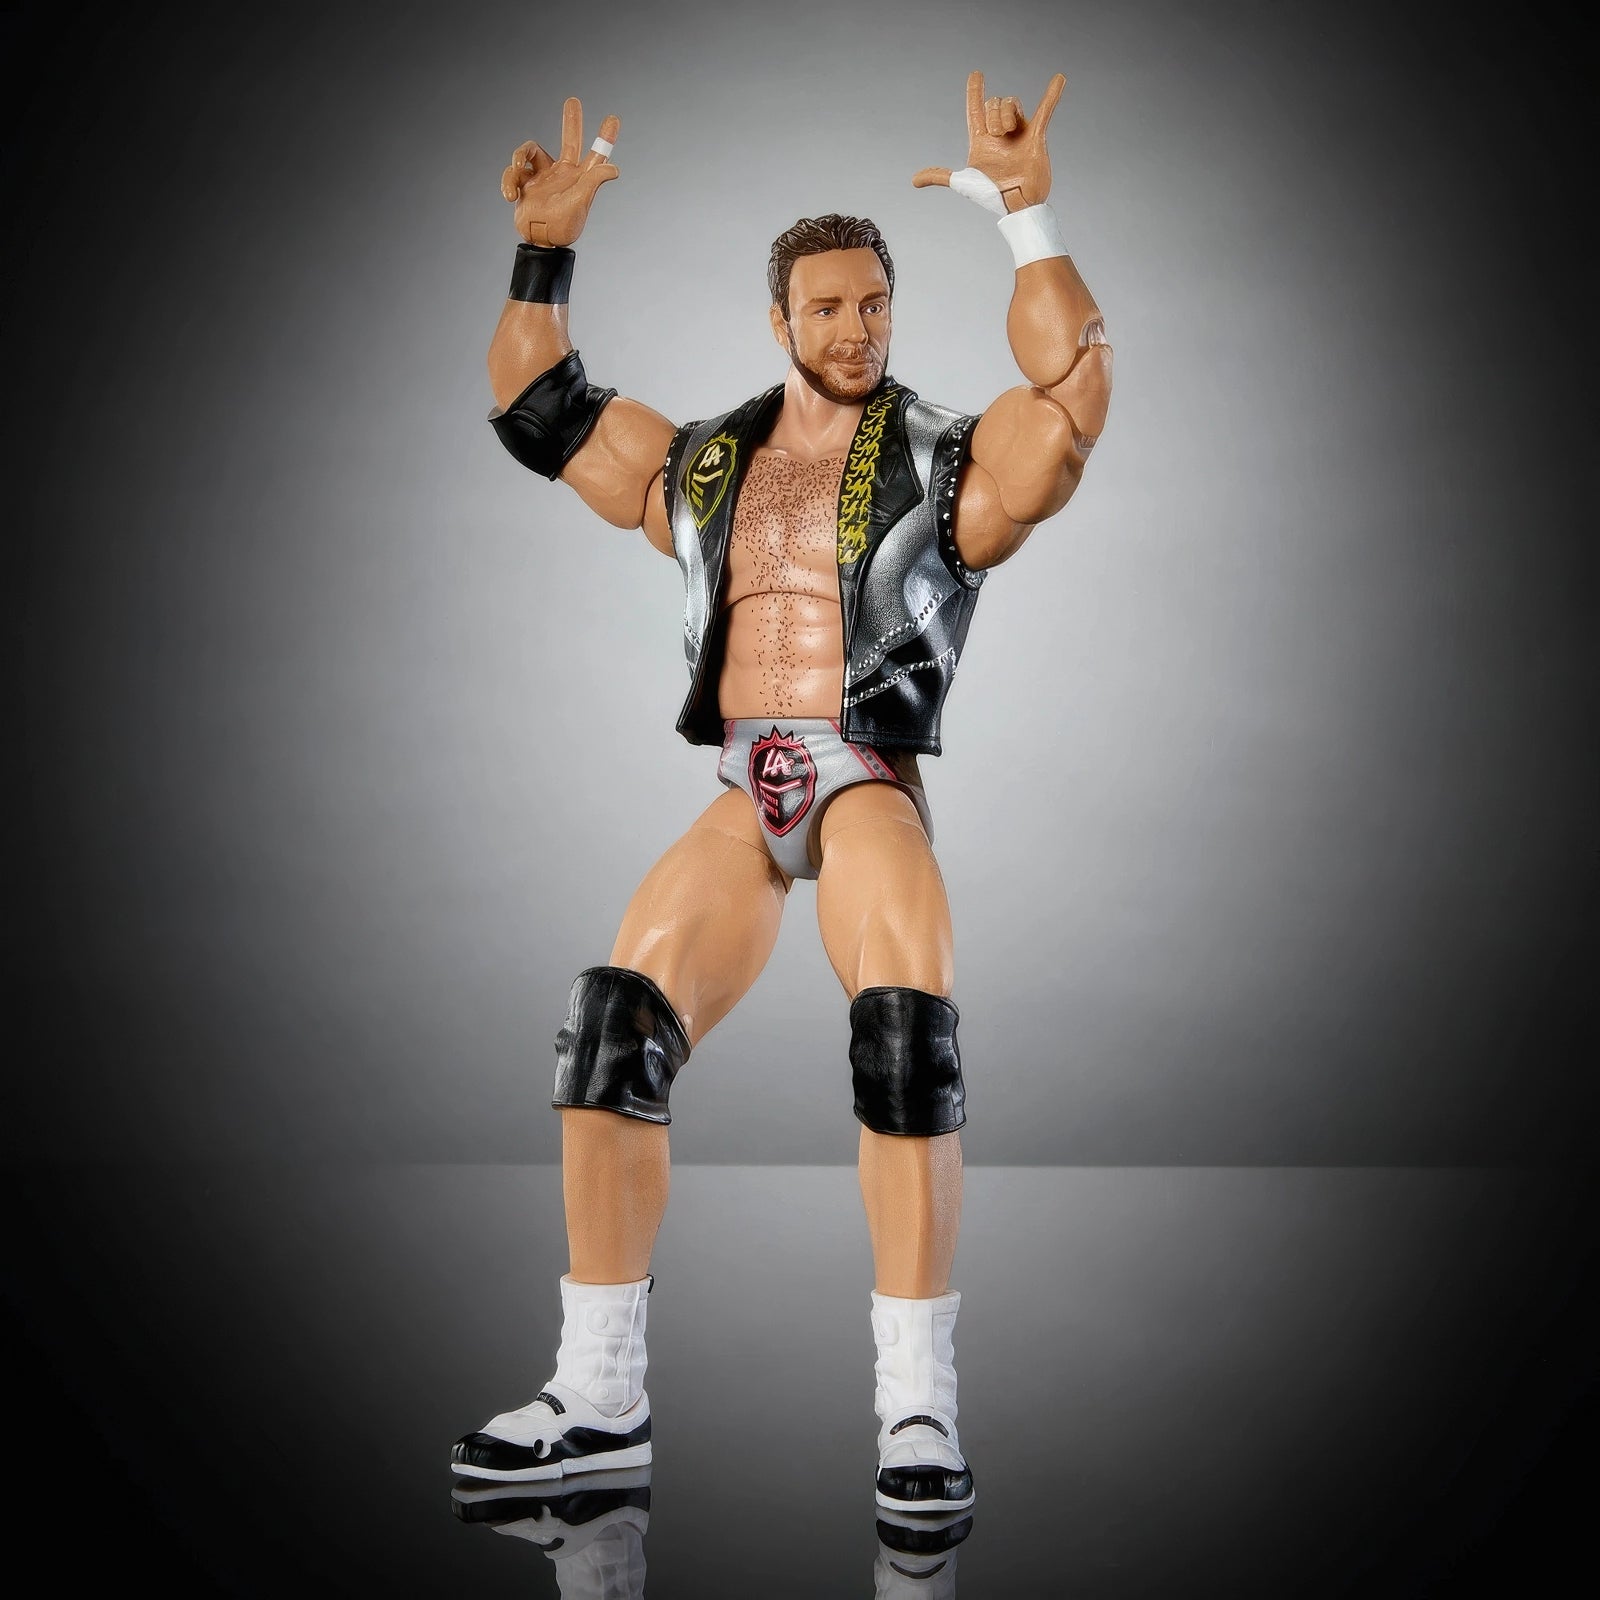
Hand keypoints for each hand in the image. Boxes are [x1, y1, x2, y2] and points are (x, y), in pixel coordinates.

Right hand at [500, 97, 620, 247]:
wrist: (540, 241)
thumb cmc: (563, 226)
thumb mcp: (580, 202)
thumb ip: (593, 181)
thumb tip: (614, 168)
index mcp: (580, 176)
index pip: (596, 153)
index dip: (605, 137)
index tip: (613, 118)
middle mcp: (563, 172)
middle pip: (569, 140)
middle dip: (571, 121)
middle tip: (573, 101)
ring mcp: (544, 176)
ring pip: (530, 151)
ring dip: (519, 155)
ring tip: (516, 167)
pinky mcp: (526, 184)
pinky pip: (513, 173)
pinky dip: (508, 181)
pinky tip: (510, 195)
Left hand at [913, 70, 1064, 210]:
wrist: (1016, 204)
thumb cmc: (991, 195)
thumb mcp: (962, 181)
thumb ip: (940, 176)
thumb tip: (914, 180)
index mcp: (982, 140)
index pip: (976, 109)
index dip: (975, 91)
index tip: (976, 74)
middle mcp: (1000, 134)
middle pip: (995, 104)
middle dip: (993, 112)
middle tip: (996, 134)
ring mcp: (1019, 134)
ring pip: (1012, 104)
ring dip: (1007, 113)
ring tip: (1008, 133)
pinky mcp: (1037, 136)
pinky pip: (1045, 110)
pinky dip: (1052, 95)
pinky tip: (1059, 79)